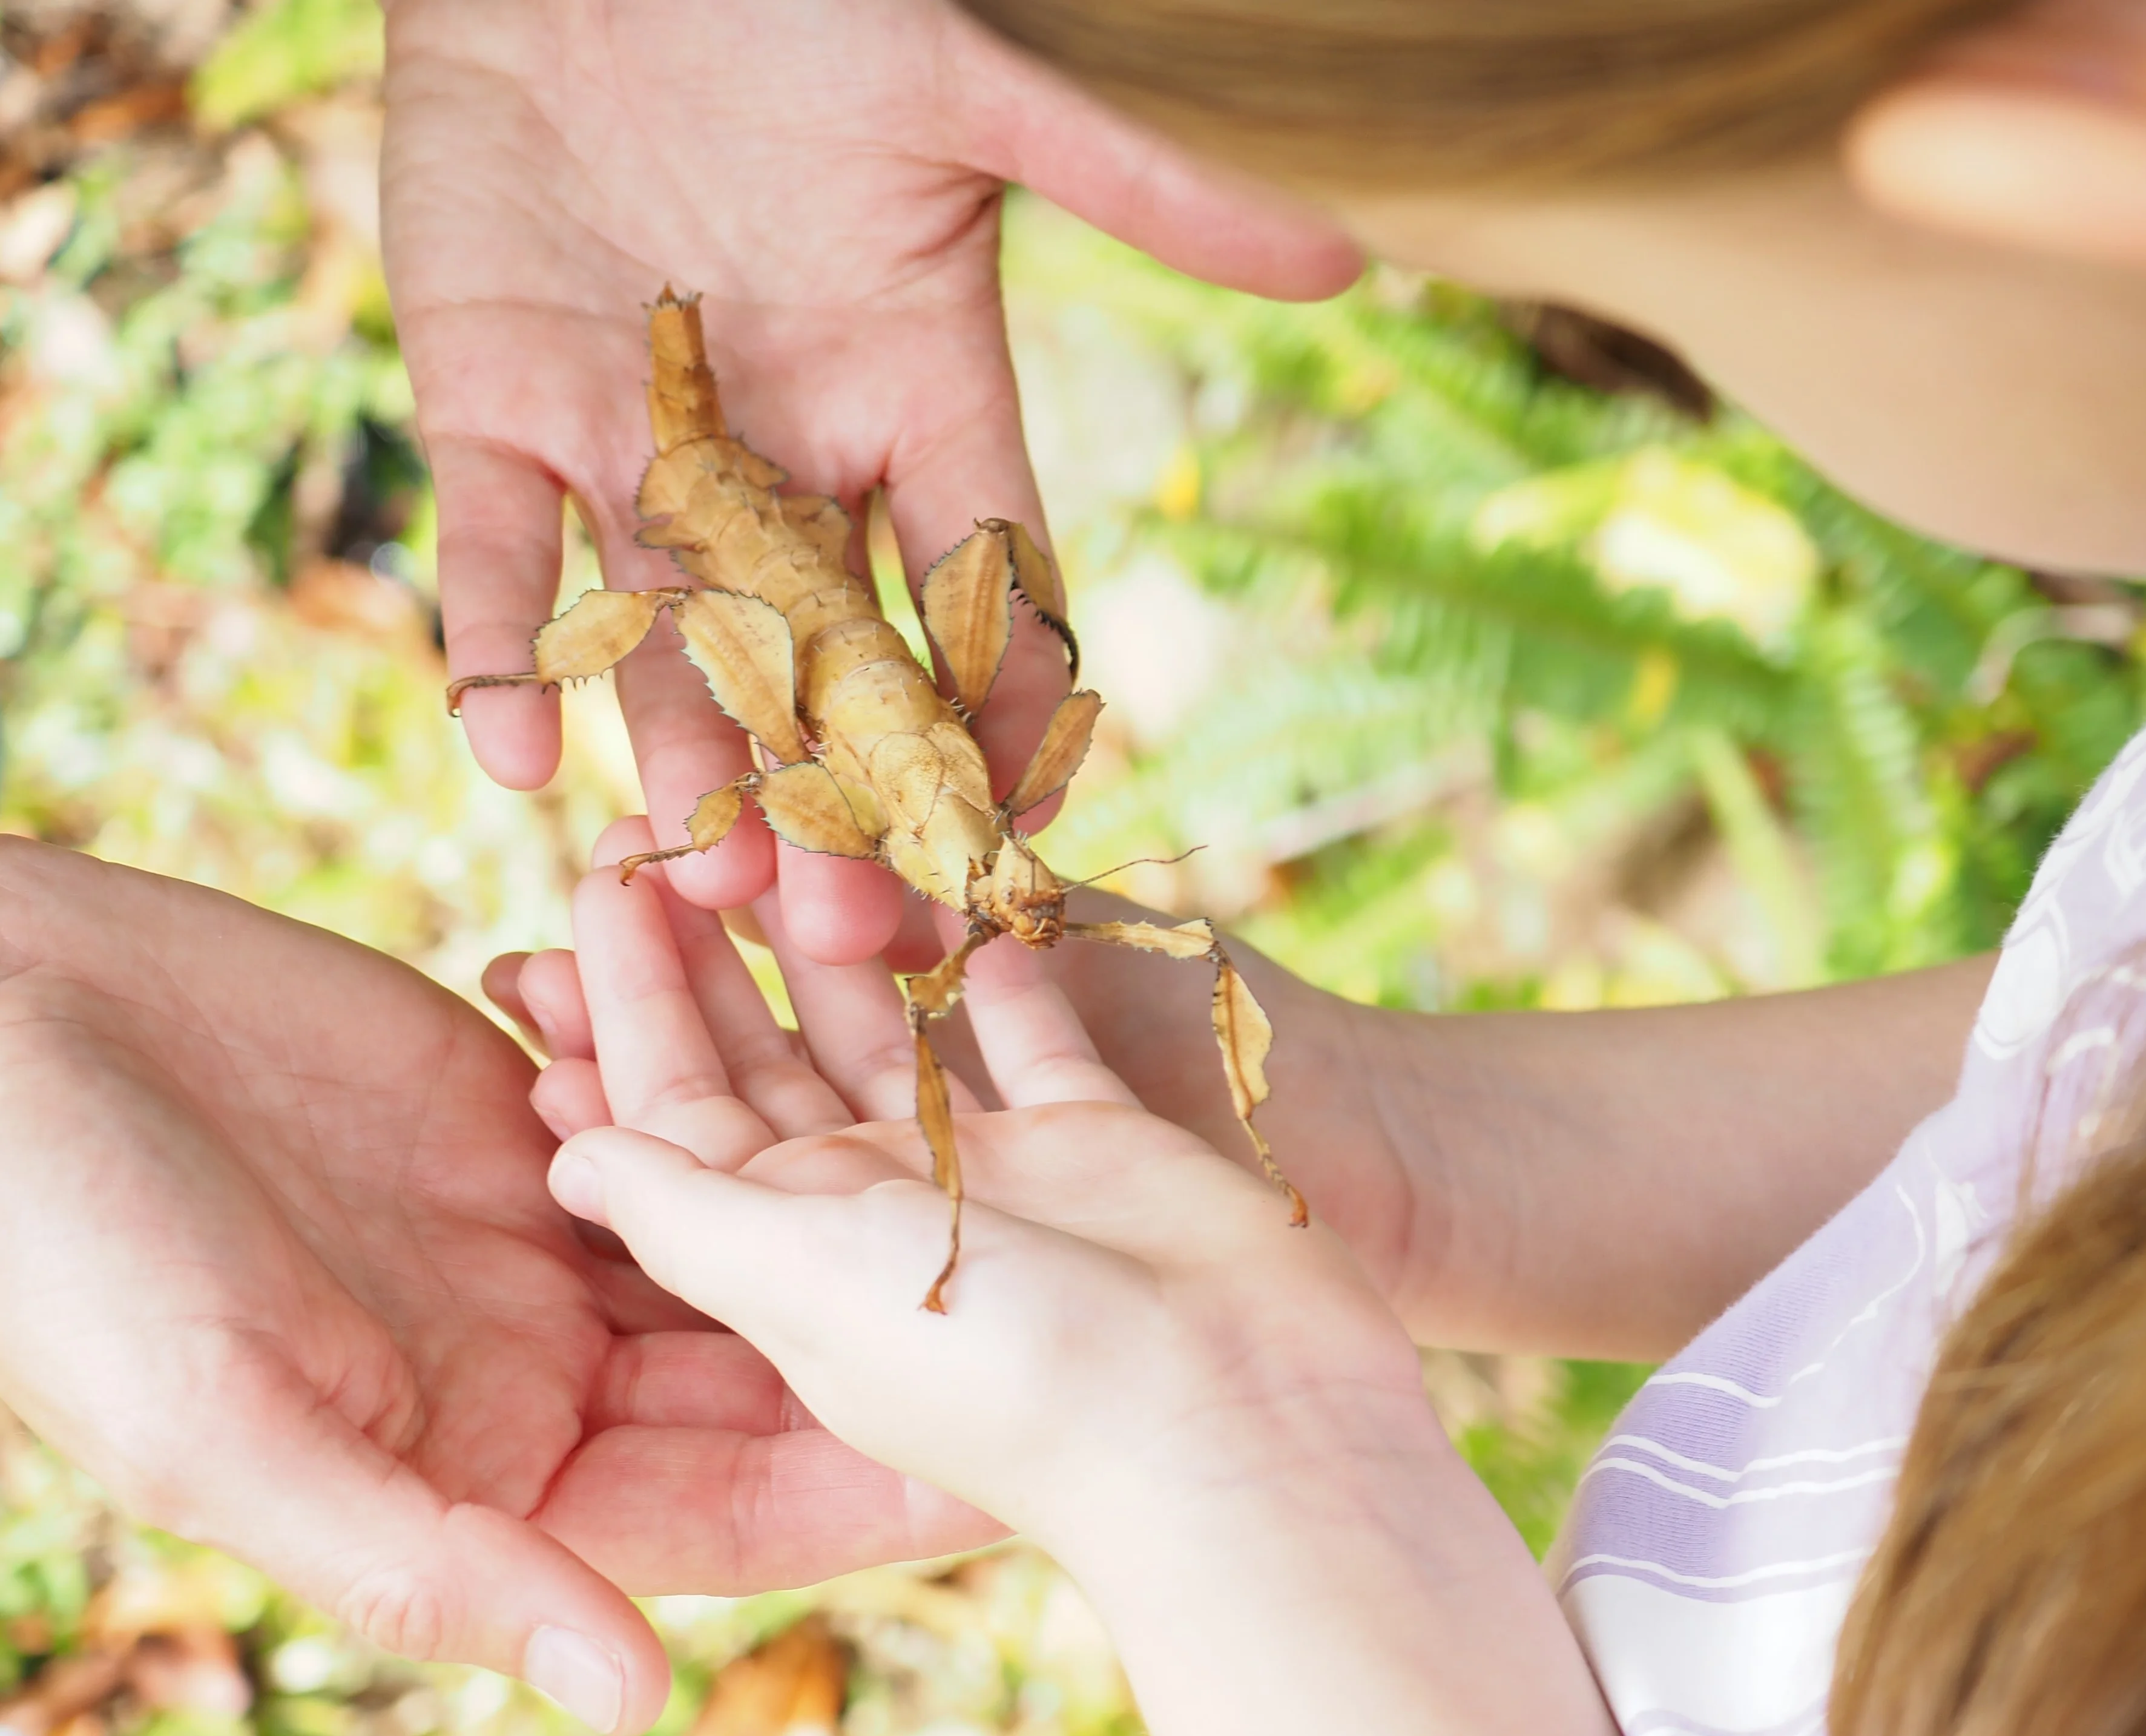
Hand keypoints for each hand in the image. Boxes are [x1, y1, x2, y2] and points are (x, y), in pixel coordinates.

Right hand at [0, 838, 985, 1735]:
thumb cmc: (63, 1259)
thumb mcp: (232, 1435)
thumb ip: (433, 1569)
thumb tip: (631, 1699)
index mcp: (494, 1465)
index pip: (736, 1496)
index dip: (878, 1486)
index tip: (1028, 1464)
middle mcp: (542, 1351)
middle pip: (774, 1349)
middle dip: (908, 1313)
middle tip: (1087, 1285)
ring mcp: (542, 1217)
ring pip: (748, 1202)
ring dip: (852, 1157)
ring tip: (1010, 1117)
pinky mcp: (524, 1089)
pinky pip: (678, 1076)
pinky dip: (749, 1047)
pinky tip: (864, 1010)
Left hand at [381, 0, 1361, 964]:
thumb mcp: (968, 93)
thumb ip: (1135, 183)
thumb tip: (1342, 250)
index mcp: (915, 403)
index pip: (985, 592)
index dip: (1010, 713)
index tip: (1018, 835)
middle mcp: (786, 465)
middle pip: (831, 666)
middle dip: (842, 796)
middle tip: (848, 922)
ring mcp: (638, 454)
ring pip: (669, 646)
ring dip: (682, 765)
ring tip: (699, 876)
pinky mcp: (493, 413)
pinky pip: (496, 560)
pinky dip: (498, 654)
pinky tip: (509, 755)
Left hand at [499, 886, 1435, 1325]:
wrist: (1234, 1415)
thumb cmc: (1005, 1372)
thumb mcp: (809, 1285)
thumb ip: (686, 1217)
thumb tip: (562, 1158)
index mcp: (791, 1259)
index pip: (675, 1115)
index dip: (624, 1008)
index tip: (591, 884)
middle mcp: (879, 1214)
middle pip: (768, 1063)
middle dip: (714, 953)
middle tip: (666, 818)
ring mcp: (993, 1176)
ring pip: (890, 1033)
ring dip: (838, 939)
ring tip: (795, 818)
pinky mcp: (1100, 1142)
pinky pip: (1030, 1030)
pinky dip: (994, 964)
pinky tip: (958, 876)